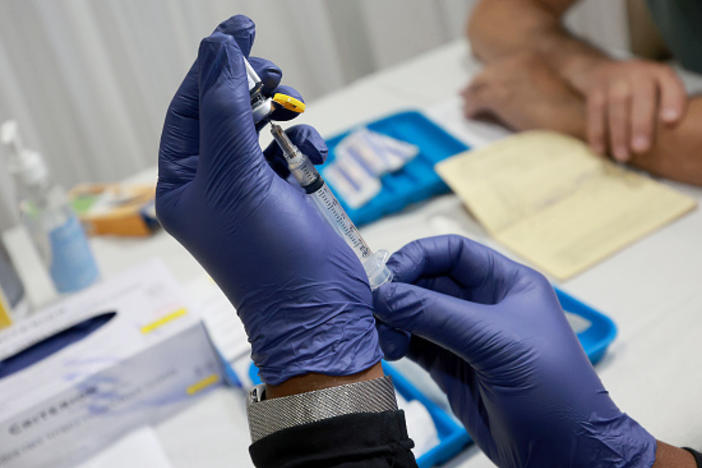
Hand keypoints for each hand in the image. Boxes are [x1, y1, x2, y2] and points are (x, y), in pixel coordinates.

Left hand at [156, 15, 381, 385]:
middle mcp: (212, 184)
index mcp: (182, 182)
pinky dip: (304, 145)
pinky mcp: (284, 198)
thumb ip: (226, 107)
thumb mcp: (238, 174)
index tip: (240, 28)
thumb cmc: (268, 255)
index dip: (212, 66)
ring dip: (282, 116)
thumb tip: (218, 47)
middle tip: (274, 71)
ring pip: (260, 129)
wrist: (318, 309)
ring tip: (296, 115)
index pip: (188, 107)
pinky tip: (314, 154)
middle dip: (250, 89)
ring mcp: (249, 191)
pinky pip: (288, 152)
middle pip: (224, 113)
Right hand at [373, 235, 655, 467]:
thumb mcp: (495, 342)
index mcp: (506, 283)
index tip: (391, 274)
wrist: (563, 453)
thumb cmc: (552, 389)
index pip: (454, 252)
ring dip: (394, 318)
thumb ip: (436, 315)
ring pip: (417, 312)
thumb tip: (385, 295)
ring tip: (381, 333)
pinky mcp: (451, 366)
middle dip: (400, 288)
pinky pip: (415, 343)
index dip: (419, 256)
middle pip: (429, 280)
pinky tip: (387, 348)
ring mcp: (465, 336)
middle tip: (374, 302)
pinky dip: (396, 342)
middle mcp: (483, 304)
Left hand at [461, 52, 584, 136]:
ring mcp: (505, 79)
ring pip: (478, 88)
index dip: (488, 76)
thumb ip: (525, 87)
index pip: (500, 66)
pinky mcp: (498, 97)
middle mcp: (515, 64)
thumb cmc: (565, 113)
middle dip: (475, 85)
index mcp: (529, 59)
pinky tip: (469, 116)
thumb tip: (508, 96)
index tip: (480, 83)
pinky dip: (470, 110)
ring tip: (466, 107)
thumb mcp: (545, 90)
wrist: (571, 121)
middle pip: (485, 74)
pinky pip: (476, 102)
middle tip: (465, 94)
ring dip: (470, 99)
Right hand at [571, 59, 686, 160]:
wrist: (598, 70)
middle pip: (642, 99)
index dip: (672, 103)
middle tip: (641, 149)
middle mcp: (639, 72)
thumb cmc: (635, 90)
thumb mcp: (655, 90)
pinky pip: (595, 112)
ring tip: (622, 156)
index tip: (670, 121)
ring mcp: (615, 79)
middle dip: (641, 125)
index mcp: (660, 75)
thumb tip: (666, 132)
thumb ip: (663, 108)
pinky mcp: (594, 90)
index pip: (671, 87)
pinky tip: (599, 150)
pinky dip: (597, 133)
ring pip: (617, 107)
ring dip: (618, 134)